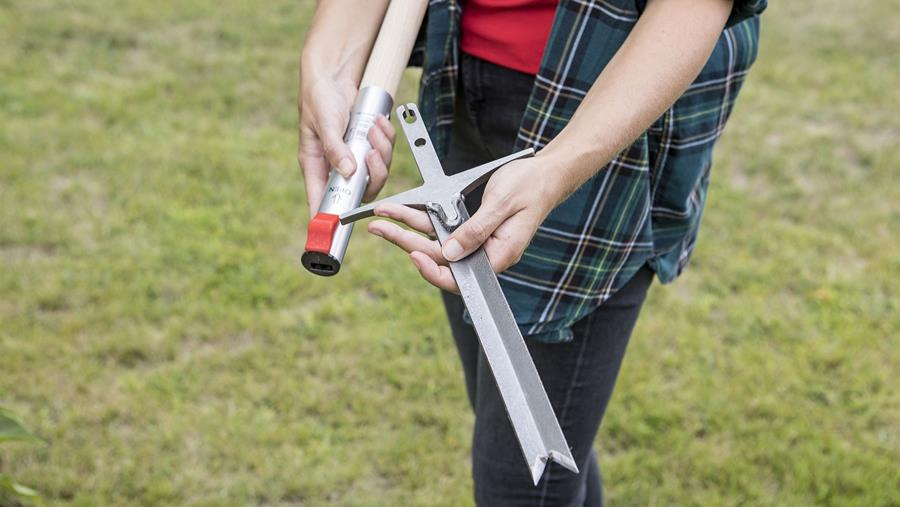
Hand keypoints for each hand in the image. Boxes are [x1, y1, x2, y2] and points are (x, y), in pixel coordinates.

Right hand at [298, 75, 394, 213]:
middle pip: (361, 190)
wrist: (332, 78)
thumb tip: (347, 172)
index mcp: (316, 167)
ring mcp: (354, 159)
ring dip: (381, 151)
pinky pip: (384, 153)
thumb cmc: (318, 100)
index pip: (321, 200)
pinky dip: (385, 138)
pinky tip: (379, 122)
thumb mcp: (324, 122)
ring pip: (376, 172)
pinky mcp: (367, 147)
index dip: (329, 218)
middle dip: (373, 173)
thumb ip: (335, 148)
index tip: (337, 228)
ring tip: (373, 127)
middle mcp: (336, 168)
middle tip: (371, 153)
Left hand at [367, 157, 558, 292]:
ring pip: (437, 242)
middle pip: (440, 258)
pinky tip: (403, 212)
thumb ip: (476, 230)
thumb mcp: (501, 204)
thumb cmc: (531, 186)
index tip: (413, 255)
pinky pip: (444, 229)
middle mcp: (485, 252)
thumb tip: (450, 253)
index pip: (460, 276)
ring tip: (383, 219)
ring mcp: (478, 242)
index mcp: (499, 254)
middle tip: (382, 229)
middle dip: (408, 243)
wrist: (546, 174)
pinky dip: (422, 220)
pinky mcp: (472, 229)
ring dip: (409, 229)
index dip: (434, 271)